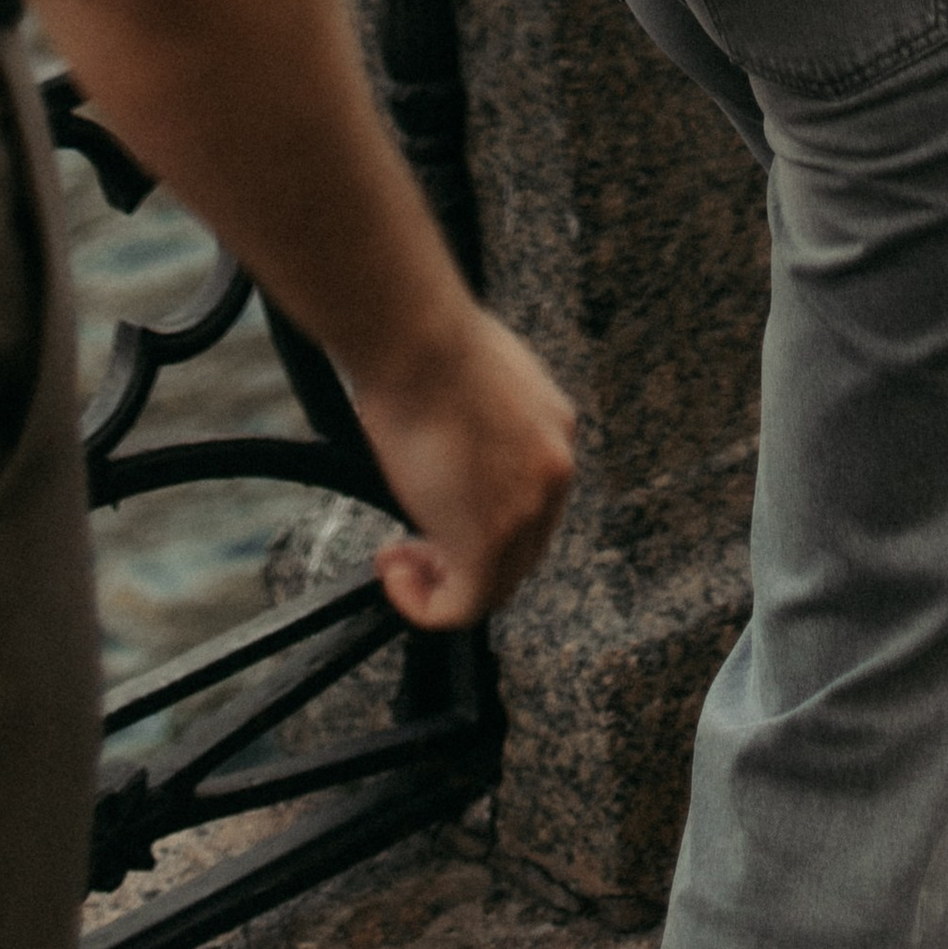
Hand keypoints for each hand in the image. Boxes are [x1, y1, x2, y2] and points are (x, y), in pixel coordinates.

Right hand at [350, 303, 576, 627]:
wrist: (419, 342)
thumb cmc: (427, 341)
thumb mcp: (472, 376)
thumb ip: (477, 420)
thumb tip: (448, 440)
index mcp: (553, 427)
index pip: (530, 497)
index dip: (481, 513)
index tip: (436, 508)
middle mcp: (553, 472)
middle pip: (520, 546)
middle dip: (462, 553)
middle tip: (413, 544)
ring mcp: (526, 512)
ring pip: (495, 582)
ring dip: (440, 580)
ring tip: (399, 561)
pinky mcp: (486, 544)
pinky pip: (462, 607)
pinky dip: (424, 604)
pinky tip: (394, 572)